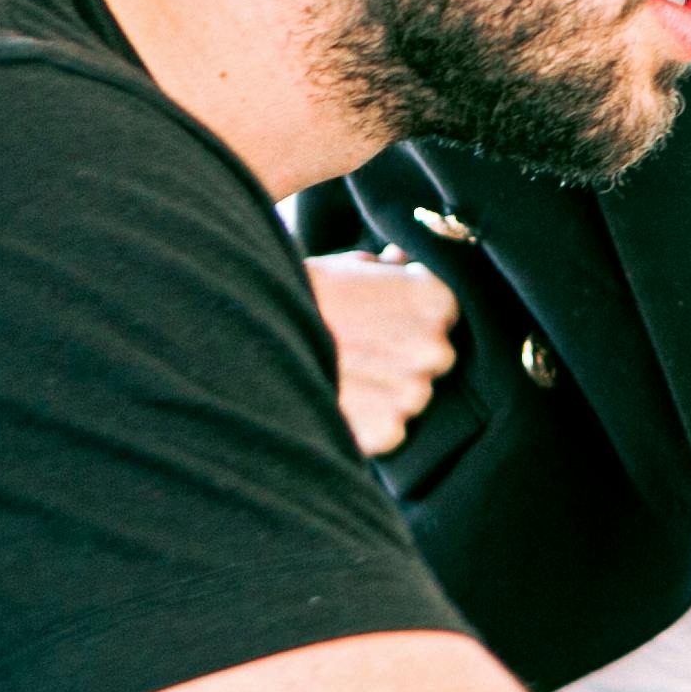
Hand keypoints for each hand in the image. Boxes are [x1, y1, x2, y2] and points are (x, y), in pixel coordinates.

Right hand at [308, 251, 461, 455]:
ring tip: (341, 378)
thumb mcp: (345, 268)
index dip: (409, 319)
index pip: (444, 315)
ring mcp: (413, 394)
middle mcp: (434, 348)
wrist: (246, 337)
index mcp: (434, 301)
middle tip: (358, 353)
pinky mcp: (388, 431)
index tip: (378, 322)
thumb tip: (400, 260)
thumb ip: (385, 269)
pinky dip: (368, 425)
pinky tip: (337, 404)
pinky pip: (392, 431)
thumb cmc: (298, 296)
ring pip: (411, 397)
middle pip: (433, 360)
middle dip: (403, 358)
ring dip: (385, 393)